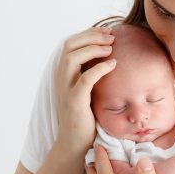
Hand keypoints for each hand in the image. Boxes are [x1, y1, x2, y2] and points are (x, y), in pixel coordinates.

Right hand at [55, 26, 115, 153]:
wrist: (75, 142)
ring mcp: (65, 89)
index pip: (71, 44)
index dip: (88, 34)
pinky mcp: (74, 101)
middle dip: (91, 36)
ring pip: (73, 57)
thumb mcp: (87, 91)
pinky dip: (99, 68)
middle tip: (111, 36)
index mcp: (63, 73)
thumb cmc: (85, 116)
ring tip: (111, 47)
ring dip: (93, 48)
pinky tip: (113, 64)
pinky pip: (85, 79)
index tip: (107, 32)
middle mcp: (61, 78)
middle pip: (69, 45)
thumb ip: (91, 75)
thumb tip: (109, 59)